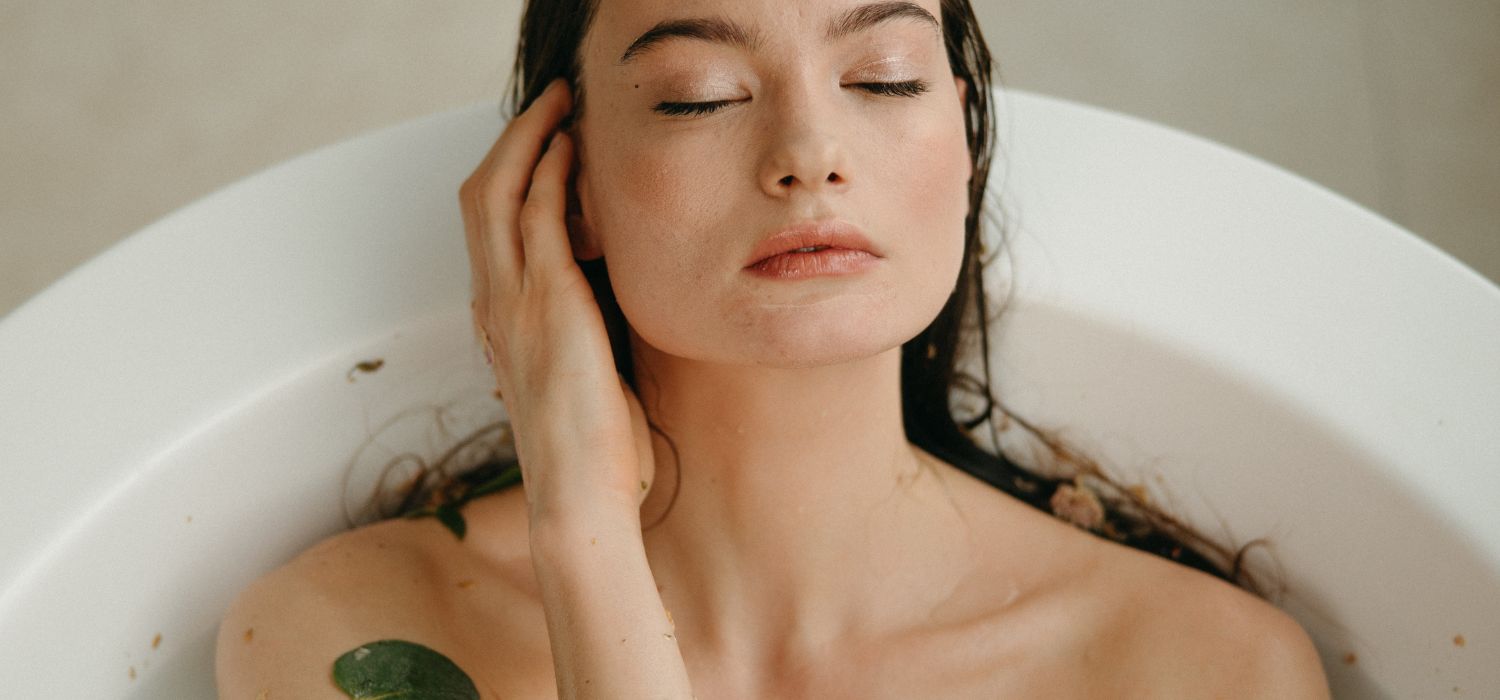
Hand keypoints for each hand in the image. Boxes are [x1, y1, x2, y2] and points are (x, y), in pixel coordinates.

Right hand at [459, 78, 654, 523]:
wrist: (580, 493)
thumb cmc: (590, 449)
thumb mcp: (580, 378)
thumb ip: (582, 332)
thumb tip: (611, 305)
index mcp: (499, 320)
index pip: (489, 228)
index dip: (511, 176)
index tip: (547, 145)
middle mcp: (494, 303)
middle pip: (479, 194)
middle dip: (513, 139)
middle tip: (552, 105)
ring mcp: (513, 299)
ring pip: (498, 190)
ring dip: (530, 138)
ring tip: (563, 106)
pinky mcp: (548, 301)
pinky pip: (537, 214)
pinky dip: (551, 172)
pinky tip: (576, 149)